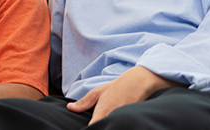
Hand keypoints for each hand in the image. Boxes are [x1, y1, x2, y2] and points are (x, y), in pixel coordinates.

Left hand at [66, 66, 182, 124]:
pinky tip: (116, 122)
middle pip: (104, 128)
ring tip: (106, 122)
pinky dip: (118, 124)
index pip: (92, 127)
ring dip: (110, 125)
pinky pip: (122, 125)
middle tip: (98, 123)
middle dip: (100, 126)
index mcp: (102, 112)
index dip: (90, 128)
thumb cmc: (117, 88)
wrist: (139, 83)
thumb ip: (83, 103)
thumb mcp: (97, 93)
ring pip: (113, 127)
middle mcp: (112, 118)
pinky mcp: (131, 121)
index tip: (86, 128)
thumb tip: (70, 108)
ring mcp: (123, 121)